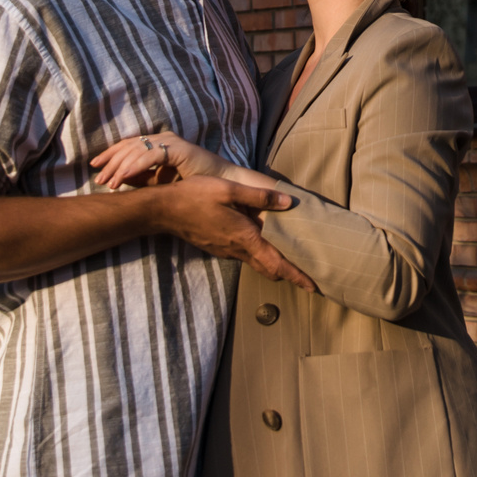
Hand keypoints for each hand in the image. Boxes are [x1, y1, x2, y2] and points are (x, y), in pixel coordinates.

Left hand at [91, 132, 228, 189]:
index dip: (110, 155)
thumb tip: (118, 178)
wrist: (221, 183)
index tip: (95, 167)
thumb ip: (141, 177)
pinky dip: (136, 166)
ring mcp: (171, 142)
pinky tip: (124, 176)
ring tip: (109, 183)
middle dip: (110, 163)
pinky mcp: (179, 149)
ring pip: (137, 151)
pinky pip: (152, 156)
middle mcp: (162, 139)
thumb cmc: (193, 183)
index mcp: (158, 144)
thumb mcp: (160, 181)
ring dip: (120, 167)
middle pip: (129, 146)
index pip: (128, 145)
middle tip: (98, 178)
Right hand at [148, 176, 314, 290]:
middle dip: (289, 274)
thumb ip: (260, 197)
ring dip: (274, 265)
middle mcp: (237, 249)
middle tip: (307, 276)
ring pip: (256, 263)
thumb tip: (288, 203)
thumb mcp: (230, 190)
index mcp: (244, 237)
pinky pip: (244, 256)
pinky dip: (258, 256)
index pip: (276, 263)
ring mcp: (225, 250)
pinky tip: (260, 244)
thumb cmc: (196, 196)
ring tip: (290, 260)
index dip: (296, 276)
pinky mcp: (217, 247)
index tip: (313, 286)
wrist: (164, 211)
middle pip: (268, 268)